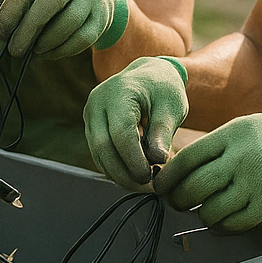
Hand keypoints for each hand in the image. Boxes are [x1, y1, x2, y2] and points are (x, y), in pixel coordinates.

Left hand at [0, 0, 127, 58]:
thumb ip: (22, 6)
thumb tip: (2, 32)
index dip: (11, 10)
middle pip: (51, 1)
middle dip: (29, 28)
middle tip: (14, 50)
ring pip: (68, 22)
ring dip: (46, 42)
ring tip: (33, 52)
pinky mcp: (102, 18)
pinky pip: (82, 39)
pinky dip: (61, 50)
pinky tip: (48, 53)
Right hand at [83, 56, 188, 188]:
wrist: (147, 74)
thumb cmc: (163, 89)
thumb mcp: (171, 107)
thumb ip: (163, 132)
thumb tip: (158, 160)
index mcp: (118, 93)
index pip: (120, 133)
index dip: (134, 160)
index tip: (151, 178)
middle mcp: (97, 103)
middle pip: (103, 146)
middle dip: (124, 173)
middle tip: (147, 188)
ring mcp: (90, 114)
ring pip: (97, 152)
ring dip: (118, 173)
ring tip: (143, 184)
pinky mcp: (91, 125)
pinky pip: (98, 152)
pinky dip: (114, 167)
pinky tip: (133, 174)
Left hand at [154, 107, 261, 232]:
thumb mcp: (251, 127)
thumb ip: (223, 145)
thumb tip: (190, 168)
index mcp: (231, 133)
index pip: (187, 157)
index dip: (169, 177)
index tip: (161, 187)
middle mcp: (240, 155)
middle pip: (194, 186)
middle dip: (179, 200)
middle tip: (176, 205)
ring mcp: (256, 179)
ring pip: (213, 208)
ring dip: (204, 216)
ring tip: (203, 215)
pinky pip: (239, 221)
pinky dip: (226, 227)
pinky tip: (223, 225)